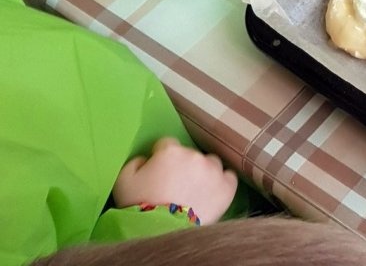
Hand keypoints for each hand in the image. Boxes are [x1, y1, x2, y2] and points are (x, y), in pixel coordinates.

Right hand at [113, 136, 236, 225]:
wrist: (159, 232)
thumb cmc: (138, 206)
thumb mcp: (123, 181)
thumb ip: (135, 162)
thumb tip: (146, 159)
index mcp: (171, 151)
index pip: (167, 144)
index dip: (161, 158)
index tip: (159, 171)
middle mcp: (195, 155)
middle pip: (190, 155)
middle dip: (183, 166)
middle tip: (176, 185)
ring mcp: (213, 170)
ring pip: (211, 164)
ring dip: (204, 173)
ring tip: (195, 191)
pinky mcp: (227, 187)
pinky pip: (229, 177)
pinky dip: (222, 183)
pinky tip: (213, 192)